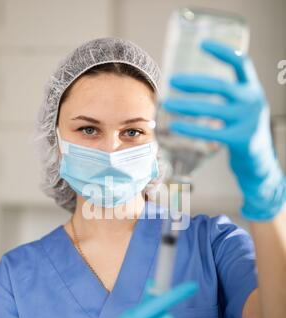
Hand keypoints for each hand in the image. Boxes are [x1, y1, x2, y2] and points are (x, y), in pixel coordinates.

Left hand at [162, 40, 285, 220]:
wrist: (260, 164)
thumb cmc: (245, 133)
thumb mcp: (244, 109)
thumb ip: (230, 96)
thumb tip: (194, 85)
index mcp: (253, 90)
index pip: (241, 63)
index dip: (222, 52)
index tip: (202, 45)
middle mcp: (253, 102)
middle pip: (220, 85)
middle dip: (193, 82)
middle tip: (172, 81)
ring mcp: (249, 121)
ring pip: (212, 109)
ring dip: (186, 105)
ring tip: (168, 103)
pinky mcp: (241, 140)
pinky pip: (210, 132)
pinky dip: (191, 128)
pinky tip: (175, 126)